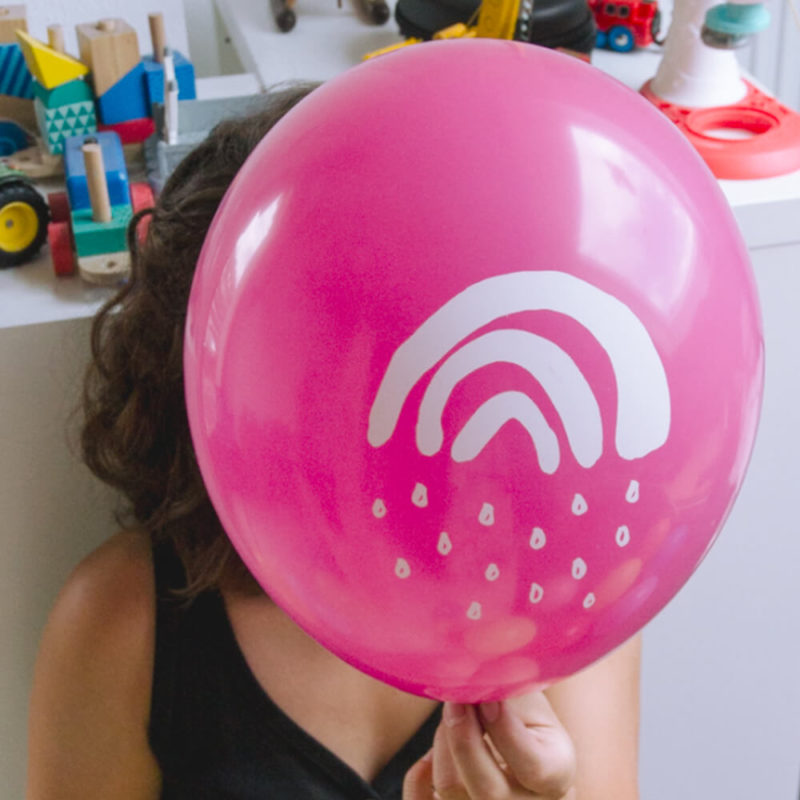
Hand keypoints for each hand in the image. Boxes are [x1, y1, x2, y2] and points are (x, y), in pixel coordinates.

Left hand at [403, 693, 575, 799]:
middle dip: (464, 737)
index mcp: (556, 776)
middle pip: (488, 790)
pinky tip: (426, 757)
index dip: (505, 729)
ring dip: (442, 743)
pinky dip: (417, 780)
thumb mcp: (529, 699)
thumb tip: (481, 661)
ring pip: (451, 789)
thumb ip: (509, 685)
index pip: (533, 766)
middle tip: (455, 697)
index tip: (488, 696)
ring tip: (452, 712)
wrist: (519, 744)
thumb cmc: (524, 716)